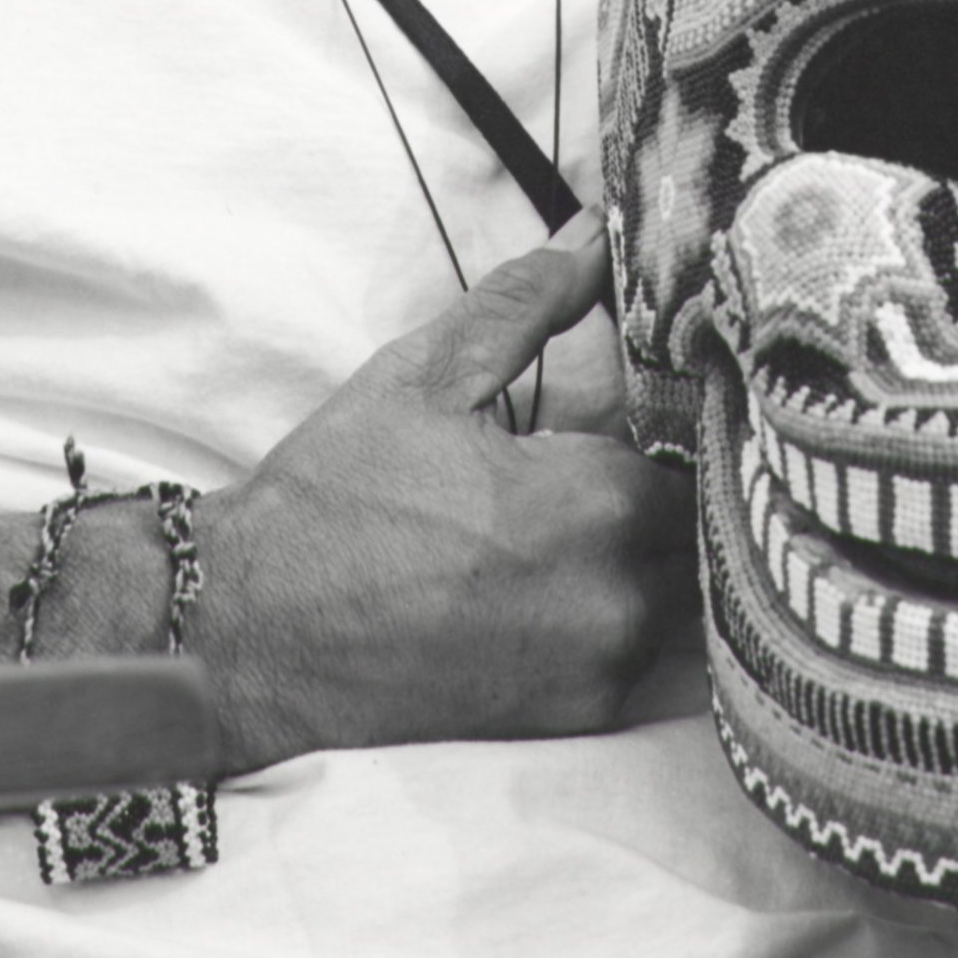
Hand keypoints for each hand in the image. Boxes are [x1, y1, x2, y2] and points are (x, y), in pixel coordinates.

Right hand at [191, 232, 696, 774]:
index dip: (692, 418)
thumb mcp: (424, 377)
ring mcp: (601, 669)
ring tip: (609, 509)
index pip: (703, 451)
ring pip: (687, 593)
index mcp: (595, 503)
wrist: (249, 635)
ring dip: (665, 551)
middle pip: (708, 528)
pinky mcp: (574, 719)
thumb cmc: (334, 499)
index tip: (672, 393)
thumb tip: (597, 239)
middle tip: (646, 447)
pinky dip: (633, 611)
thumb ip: (526, 302)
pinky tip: (578, 575)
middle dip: (687, 486)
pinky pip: (647, 654)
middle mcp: (618, 597)